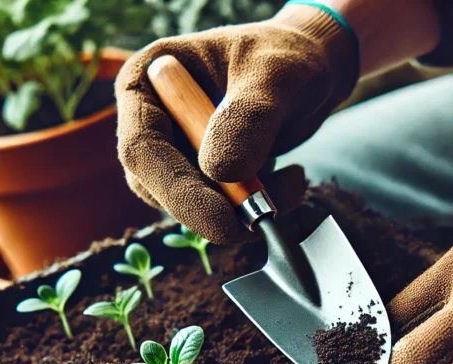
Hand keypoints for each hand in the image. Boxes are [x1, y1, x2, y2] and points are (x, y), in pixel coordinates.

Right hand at [115, 4, 357, 243]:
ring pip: (188, 205)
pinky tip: (291, 181)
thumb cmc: (287, 57)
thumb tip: (218, 171)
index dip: (176, 189)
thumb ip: (249, 116)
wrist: (311, 69)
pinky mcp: (201, 174)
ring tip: (292, 182)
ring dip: (240, 210)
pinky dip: (255, 208)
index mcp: (147, 80)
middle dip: (211, 210)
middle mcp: (151, 119)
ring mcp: (175, 150)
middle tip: (262, 217)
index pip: (141, 148)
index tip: (223, 216)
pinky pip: (217, 209)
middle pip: (156, 186)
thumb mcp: (275, 74)